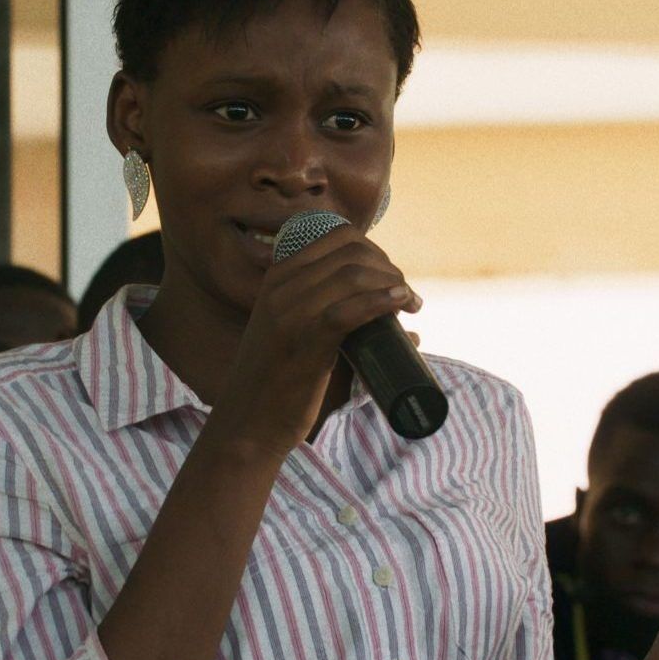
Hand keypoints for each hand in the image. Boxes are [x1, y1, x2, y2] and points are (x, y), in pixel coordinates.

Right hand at [212, 223, 420, 455]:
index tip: (391, 276)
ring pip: (353, 275)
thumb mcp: (296, 335)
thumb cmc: (279, 384)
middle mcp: (280, 287)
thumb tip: (407, 329)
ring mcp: (290, 313)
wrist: (247, 423)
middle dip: (388, 266)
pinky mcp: (305, 342)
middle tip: (406, 294)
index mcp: (277, 277)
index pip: (336, 236)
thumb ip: (338, 323)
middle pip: (350, 251)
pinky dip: (382, 301)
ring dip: (393, 282)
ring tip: (411, 304)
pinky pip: (350, 310)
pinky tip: (400, 303)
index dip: (374, 250)